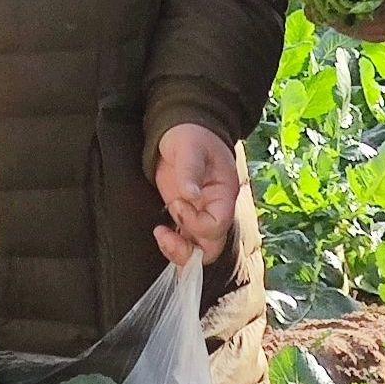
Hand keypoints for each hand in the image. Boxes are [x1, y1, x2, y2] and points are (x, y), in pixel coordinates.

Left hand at [150, 122, 238, 266]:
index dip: (195, 222)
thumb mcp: (191, 147)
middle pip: (211, 247)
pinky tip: (160, 233)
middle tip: (164, 235)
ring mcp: (200, 215)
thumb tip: (190, 195)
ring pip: (198, 250)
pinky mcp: (186, 216)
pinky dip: (172, 246)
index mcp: (224, 194)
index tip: (176, 203)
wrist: (182, 131)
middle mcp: (215, 210)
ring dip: (178, 252)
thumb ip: (191, 171)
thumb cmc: (192, 135)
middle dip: (188, 249)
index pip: (217, 224)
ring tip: (160, 234)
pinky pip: (185, 242)